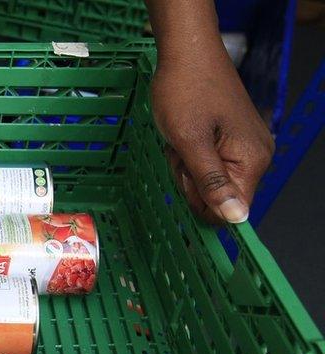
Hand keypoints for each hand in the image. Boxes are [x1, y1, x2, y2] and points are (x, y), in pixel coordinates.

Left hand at [151, 52, 273, 223]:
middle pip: (216, 197)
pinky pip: (205, 163)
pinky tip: (183, 136)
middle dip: (189, 179)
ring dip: (185, 166)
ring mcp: (243, 147)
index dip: (202, 203)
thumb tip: (236, 218)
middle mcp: (255, 156)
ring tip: (181, 138)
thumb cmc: (185, 91)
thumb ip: (211, 182)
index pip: (232, 210)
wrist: (186, 53)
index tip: (185, 176)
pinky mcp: (230, 139)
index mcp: (252, 160)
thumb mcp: (190, 142)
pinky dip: (188, 154)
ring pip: (206, 180)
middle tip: (181, 149)